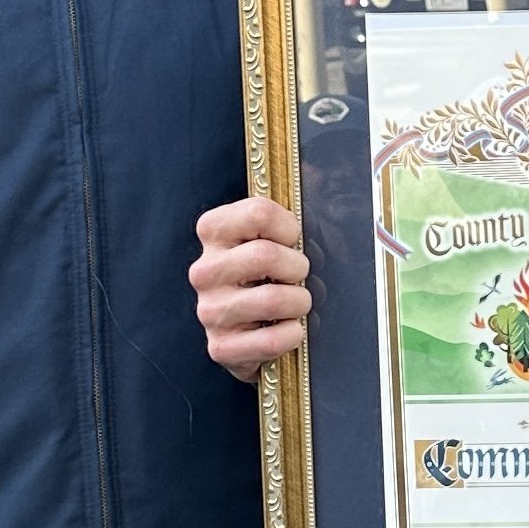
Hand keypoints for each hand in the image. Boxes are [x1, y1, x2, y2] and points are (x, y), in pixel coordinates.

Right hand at [193, 196, 308, 372]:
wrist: (247, 333)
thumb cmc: (267, 277)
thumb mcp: (273, 238)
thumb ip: (290, 213)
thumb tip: (323, 180)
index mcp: (214, 232)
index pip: (258, 212)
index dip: (288, 227)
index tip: (292, 239)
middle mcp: (204, 270)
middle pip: (266, 255)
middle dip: (297, 268)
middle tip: (299, 277)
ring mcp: (210, 310)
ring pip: (273, 299)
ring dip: (299, 303)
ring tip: (297, 305)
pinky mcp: (221, 347)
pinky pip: (272, 339)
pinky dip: (293, 335)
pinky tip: (290, 330)